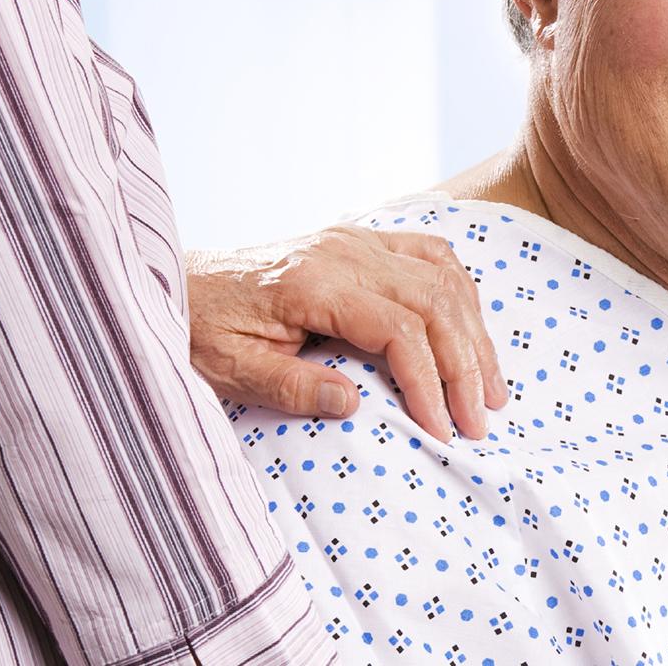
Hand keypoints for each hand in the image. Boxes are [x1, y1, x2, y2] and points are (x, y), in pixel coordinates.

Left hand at [186, 225, 507, 440]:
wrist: (177, 283)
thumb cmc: (198, 330)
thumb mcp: (230, 370)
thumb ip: (292, 387)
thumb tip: (355, 404)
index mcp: (312, 282)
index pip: (399, 328)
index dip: (429, 380)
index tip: (442, 427)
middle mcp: (343, 252)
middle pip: (435, 301)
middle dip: (466, 364)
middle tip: (480, 417)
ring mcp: (356, 240)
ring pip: (444, 277)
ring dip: (475, 333)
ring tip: (490, 385)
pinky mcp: (361, 241)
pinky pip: (431, 255)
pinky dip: (461, 292)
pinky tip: (472, 329)